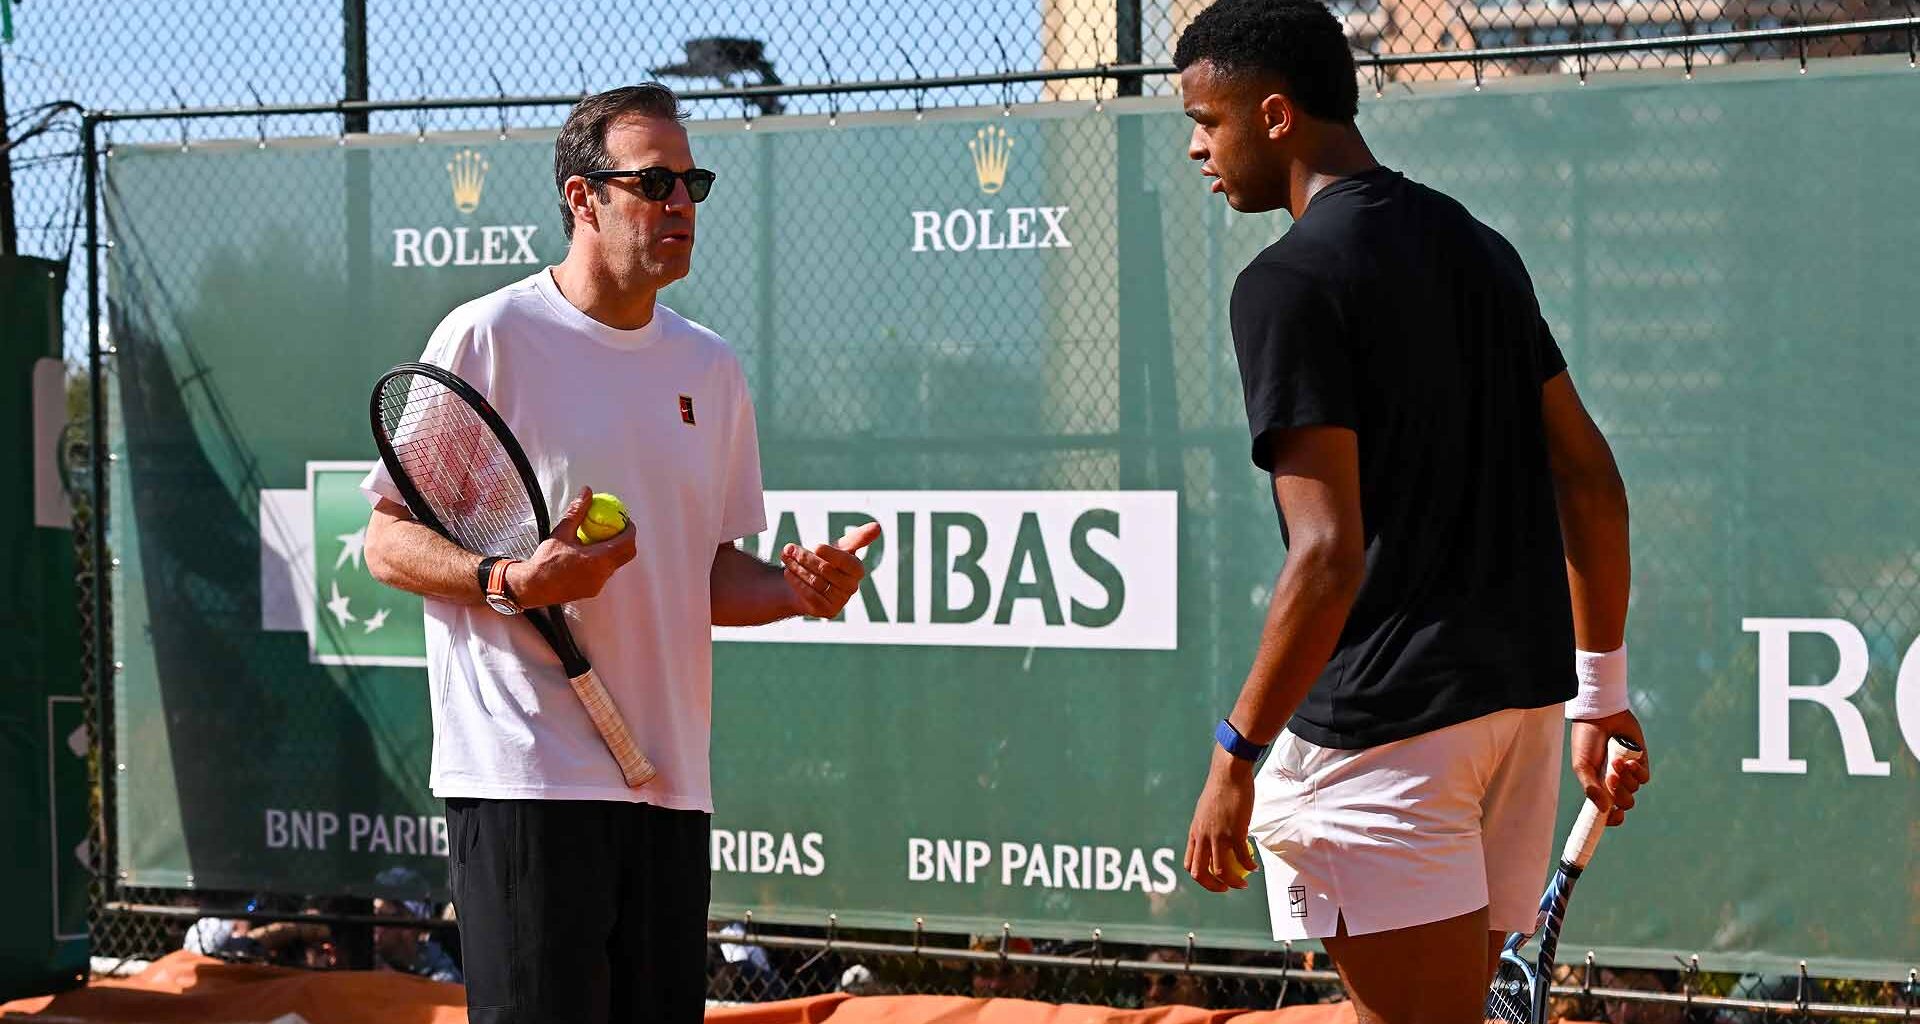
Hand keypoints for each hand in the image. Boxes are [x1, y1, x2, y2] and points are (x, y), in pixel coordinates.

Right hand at [505, 488, 636, 607]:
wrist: (533, 586)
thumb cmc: (545, 561)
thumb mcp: (562, 532)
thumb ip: (577, 511)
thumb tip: (587, 493)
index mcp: (598, 559)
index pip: (626, 543)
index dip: (630, 529)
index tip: (625, 520)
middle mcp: (602, 574)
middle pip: (626, 555)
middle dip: (626, 540)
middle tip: (617, 528)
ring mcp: (598, 585)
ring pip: (615, 565)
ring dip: (614, 551)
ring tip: (602, 539)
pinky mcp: (592, 591)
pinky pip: (604, 573)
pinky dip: (603, 562)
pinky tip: (589, 554)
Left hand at [780, 521, 881, 618]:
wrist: (808, 585)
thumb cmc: (827, 562)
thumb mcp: (840, 548)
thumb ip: (858, 538)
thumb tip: (878, 526)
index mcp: (857, 569)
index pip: (846, 561)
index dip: (830, 553)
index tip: (815, 545)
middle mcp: (852, 587)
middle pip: (826, 570)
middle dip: (805, 557)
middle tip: (789, 548)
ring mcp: (840, 601)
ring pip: (815, 582)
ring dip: (797, 568)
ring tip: (786, 557)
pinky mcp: (827, 611)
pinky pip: (810, 595)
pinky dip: (796, 582)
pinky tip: (788, 572)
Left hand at [1184, 746, 1258, 892]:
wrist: (1229, 774)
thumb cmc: (1220, 789)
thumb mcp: (1207, 812)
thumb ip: (1208, 828)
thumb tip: (1214, 839)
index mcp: (1195, 832)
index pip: (1190, 864)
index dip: (1201, 877)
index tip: (1213, 880)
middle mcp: (1203, 837)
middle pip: (1200, 873)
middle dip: (1213, 886)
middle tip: (1226, 888)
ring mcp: (1218, 836)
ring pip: (1221, 871)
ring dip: (1233, 882)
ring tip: (1243, 884)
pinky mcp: (1235, 832)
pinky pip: (1242, 857)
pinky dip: (1248, 866)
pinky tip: (1254, 867)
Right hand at [1570, 710, 1650, 826]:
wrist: (1600, 716)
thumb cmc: (1586, 739)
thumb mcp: (1581, 765)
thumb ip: (1591, 788)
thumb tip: (1604, 809)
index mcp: (1597, 786)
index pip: (1607, 811)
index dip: (1611, 819)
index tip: (1612, 817)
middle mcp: (1614, 783)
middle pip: (1624, 803)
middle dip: (1619, 794)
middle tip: (1610, 778)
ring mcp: (1628, 774)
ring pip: (1634, 791)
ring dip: (1626, 779)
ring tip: (1616, 761)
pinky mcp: (1641, 763)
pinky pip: (1644, 778)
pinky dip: (1637, 773)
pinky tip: (1628, 761)